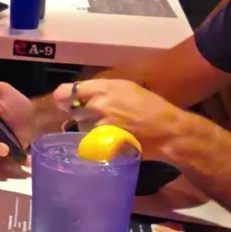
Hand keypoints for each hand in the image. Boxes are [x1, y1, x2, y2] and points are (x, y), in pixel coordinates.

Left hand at [54, 79, 189, 160]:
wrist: (167, 131)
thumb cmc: (150, 106)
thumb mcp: (126, 88)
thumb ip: (101, 90)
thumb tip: (80, 95)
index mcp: (103, 88)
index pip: (67, 92)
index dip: (63, 97)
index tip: (65, 101)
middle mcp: (97, 105)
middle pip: (72, 110)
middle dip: (80, 113)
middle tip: (96, 115)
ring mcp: (99, 126)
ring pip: (80, 126)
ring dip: (88, 127)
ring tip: (108, 127)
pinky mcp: (102, 143)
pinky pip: (89, 141)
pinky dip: (95, 140)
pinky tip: (110, 138)